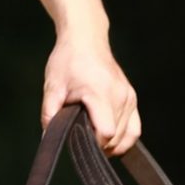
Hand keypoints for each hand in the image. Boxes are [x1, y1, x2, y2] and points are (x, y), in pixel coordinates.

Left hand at [42, 36, 139, 154]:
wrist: (85, 39)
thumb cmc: (67, 60)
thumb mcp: (52, 86)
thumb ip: (49, 113)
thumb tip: (49, 137)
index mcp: (100, 93)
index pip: (106, 132)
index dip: (92, 143)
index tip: (78, 141)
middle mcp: (120, 96)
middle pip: (117, 137)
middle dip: (100, 145)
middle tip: (81, 140)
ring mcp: (129, 97)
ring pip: (128, 135)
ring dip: (112, 144)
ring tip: (93, 141)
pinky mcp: (132, 98)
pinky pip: (135, 127)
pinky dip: (125, 138)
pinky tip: (110, 140)